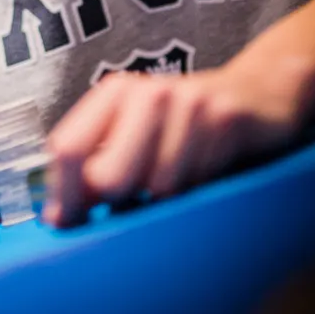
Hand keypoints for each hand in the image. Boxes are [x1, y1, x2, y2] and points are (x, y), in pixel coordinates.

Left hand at [43, 56, 314, 226]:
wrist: (258, 95)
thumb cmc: (187, 128)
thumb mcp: (137, 138)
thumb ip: (96, 169)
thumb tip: (56, 217)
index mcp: (116, 94)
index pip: (67, 147)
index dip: (64, 193)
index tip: (66, 222)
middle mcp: (148, 91)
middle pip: (108, 176)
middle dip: (120, 202)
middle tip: (138, 200)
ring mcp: (188, 101)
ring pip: (157, 188)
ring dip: (169, 198)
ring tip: (182, 177)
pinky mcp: (225, 117)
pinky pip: (199, 181)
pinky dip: (201, 190)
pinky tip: (207, 169)